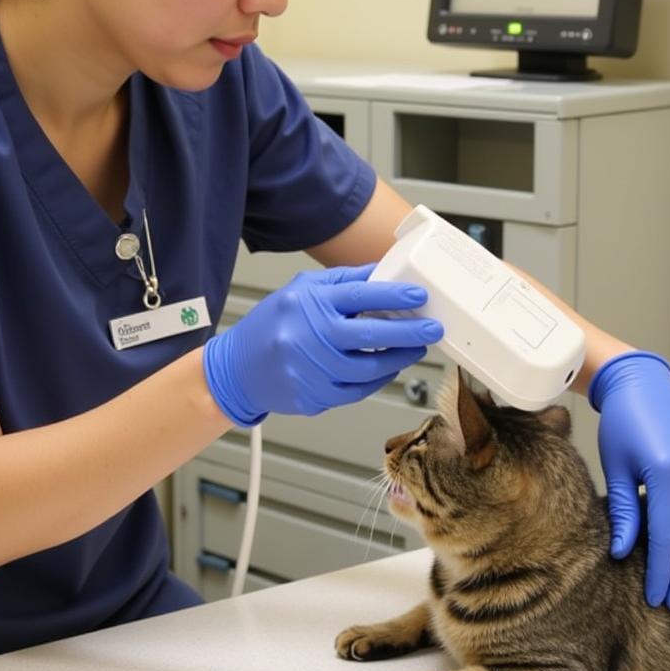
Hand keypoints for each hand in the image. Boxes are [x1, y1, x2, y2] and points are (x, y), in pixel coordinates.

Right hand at [203, 264, 442, 425]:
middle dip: (408, 332)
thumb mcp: (301, 290)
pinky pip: (356, 391)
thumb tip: (384, 273)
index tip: (419, 295)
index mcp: (308, 303)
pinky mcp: (312, 397)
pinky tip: (388, 368)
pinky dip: (377, 380)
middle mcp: (309, 336)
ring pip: (368, 369)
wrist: (236, 369)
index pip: (360, 295)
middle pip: (370, 335)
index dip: (394, 295)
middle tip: (433, 329)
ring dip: (398, 359)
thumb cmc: (272, 324)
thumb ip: (343, 282)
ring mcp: (310, 370)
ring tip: (414, 349)